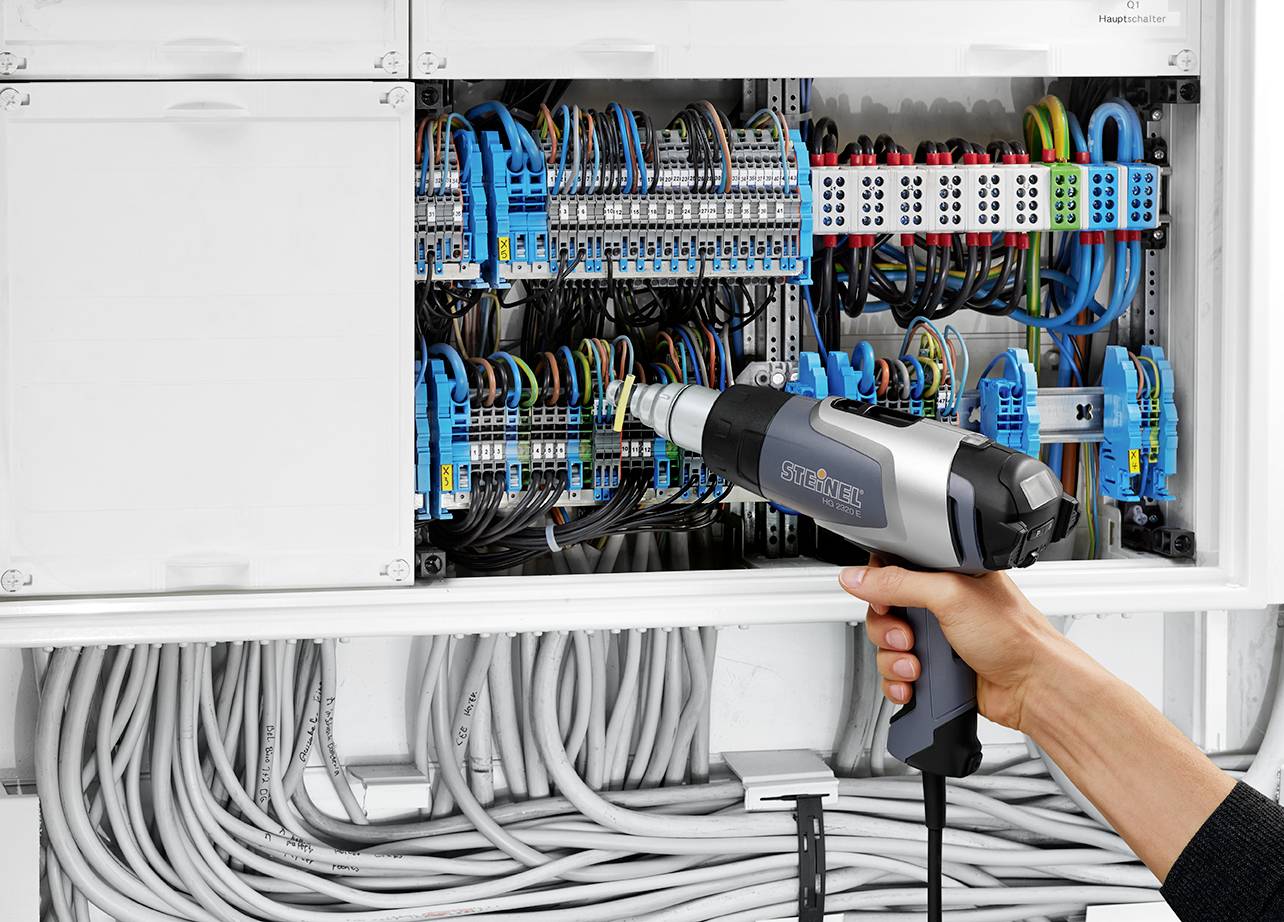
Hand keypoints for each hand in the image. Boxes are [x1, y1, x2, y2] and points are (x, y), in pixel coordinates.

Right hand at [839, 560, 1077, 731]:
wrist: (1033, 688)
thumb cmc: (1014, 636)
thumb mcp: (950, 597)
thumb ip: (899, 583)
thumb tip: (857, 577)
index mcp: (945, 573)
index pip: (892, 570)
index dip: (878, 586)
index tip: (883, 602)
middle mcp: (938, 604)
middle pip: (882, 611)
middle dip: (886, 630)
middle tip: (907, 638)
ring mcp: (935, 639)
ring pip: (886, 647)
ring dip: (893, 660)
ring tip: (917, 667)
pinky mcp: (932, 669)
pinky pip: (895, 675)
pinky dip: (898, 682)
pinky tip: (914, 684)